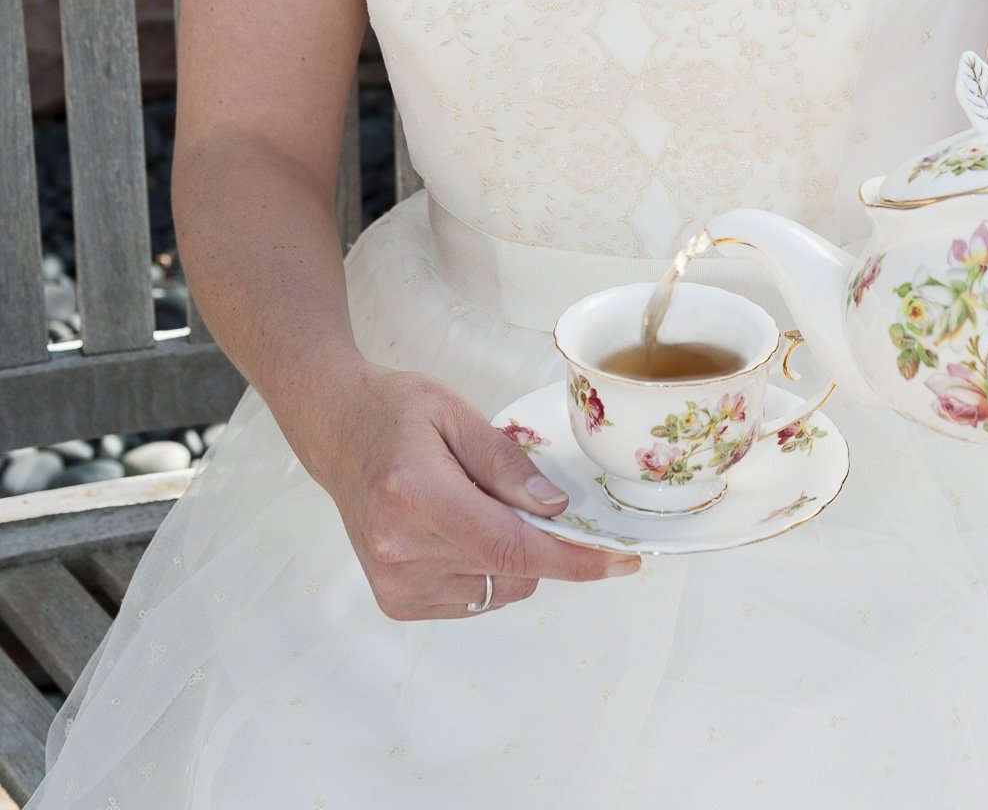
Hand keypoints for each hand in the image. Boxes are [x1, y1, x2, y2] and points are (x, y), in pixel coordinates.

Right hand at [311, 364, 641, 618]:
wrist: (336, 432)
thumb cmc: (394, 412)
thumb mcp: (455, 413)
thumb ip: (507, 463)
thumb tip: (556, 508)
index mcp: (415, 494)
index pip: (510, 545)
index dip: (573, 559)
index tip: (623, 561)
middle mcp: (401, 550)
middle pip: (512, 569)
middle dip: (539, 538)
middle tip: (520, 493)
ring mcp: (396, 583)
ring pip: (499, 589)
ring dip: (509, 555)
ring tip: (473, 504)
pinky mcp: (396, 602)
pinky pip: (474, 598)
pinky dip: (485, 568)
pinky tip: (457, 528)